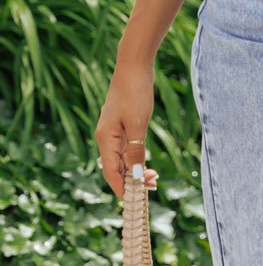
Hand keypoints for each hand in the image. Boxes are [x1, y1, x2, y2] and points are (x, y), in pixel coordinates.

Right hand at [94, 62, 158, 198]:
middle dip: (132, 179)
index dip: (121, 187)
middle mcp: (105, 136)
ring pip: (121, 157)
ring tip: (153, 177)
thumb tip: (135, 175)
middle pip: (116, 166)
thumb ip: (135, 150)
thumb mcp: (138, 123)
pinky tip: (145, 160)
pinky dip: (135, 156)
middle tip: (153, 185)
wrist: (134, 65)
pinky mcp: (120, 123)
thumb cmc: (135, 92)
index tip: (134, 200)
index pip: (111, 171)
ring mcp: (112, 129)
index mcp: (105, 138)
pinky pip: (125, 146)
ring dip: (135, 168)